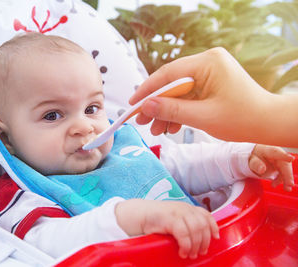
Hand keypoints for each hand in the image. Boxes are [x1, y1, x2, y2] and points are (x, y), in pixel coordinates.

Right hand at [115, 199, 218, 258]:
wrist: (137, 215)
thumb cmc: (155, 220)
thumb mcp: (173, 219)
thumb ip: (185, 224)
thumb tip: (198, 239)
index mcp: (186, 207)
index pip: (205, 215)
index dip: (213, 226)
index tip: (215, 237)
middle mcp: (184, 208)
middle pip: (202, 225)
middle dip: (204, 241)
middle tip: (199, 252)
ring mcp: (177, 212)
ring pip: (196, 230)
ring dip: (195, 245)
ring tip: (190, 254)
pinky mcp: (169, 218)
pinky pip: (184, 233)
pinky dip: (186, 245)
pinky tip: (182, 251)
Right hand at [129, 47, 297, 146]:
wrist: (269, 124)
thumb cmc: (243, 119)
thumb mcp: (203, 116)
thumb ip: (172, 110)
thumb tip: (146, 106)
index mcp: (208, 63)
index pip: (168, 73)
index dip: (147, 90)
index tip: (133, 104)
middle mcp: (208, 62)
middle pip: (171, 82)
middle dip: (157, 104)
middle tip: (141, 120)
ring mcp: (210, 72)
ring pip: (178, 91)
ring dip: (167, 110)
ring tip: (155, 129)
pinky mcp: (211, 83)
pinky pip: (188, 95)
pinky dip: (179, 111)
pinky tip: (171, 126)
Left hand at [249, 145, 293, 190]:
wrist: (254, 157)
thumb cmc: (253, 157)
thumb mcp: (251, 160)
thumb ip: (256, 164)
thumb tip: (262, 169)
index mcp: (268, 151)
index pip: (276, 153)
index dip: (284, 156)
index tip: (291, 158)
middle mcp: (276, 155)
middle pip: (284, 164)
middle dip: (288, 174)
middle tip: (290, 184)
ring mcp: (279, 161)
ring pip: (285, 170)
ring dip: (287, 179)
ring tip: (287, 189)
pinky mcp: (280, 167)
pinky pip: (283, 174)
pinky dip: (281, 180)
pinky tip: (274, 184)